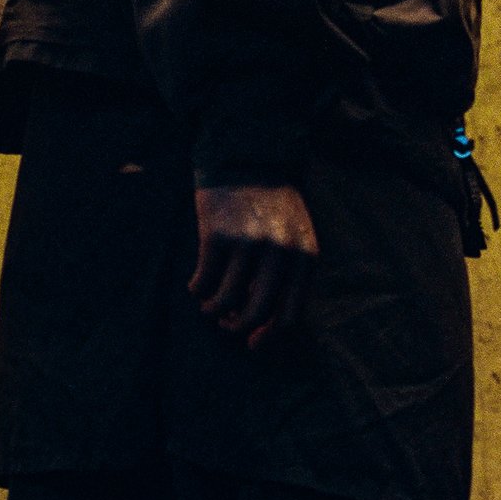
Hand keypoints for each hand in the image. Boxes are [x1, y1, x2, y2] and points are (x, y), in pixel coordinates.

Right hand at [190, 182, 318, 351]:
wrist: (249, 157)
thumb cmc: (272, 205)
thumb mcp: (296, 238)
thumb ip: (289, 276)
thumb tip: (264, 326)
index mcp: (305, 256)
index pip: (290, 314)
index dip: (268, 335)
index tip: (251, 343)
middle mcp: (279, 252)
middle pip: (258, 312)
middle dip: (238, 328)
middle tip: (226, 326)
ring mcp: (247, 244)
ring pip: (226, 300)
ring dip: (213, 311)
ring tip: (208, 307)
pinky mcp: (216, 235)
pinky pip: (204, 281)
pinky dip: (198, 290)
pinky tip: (196, 287)